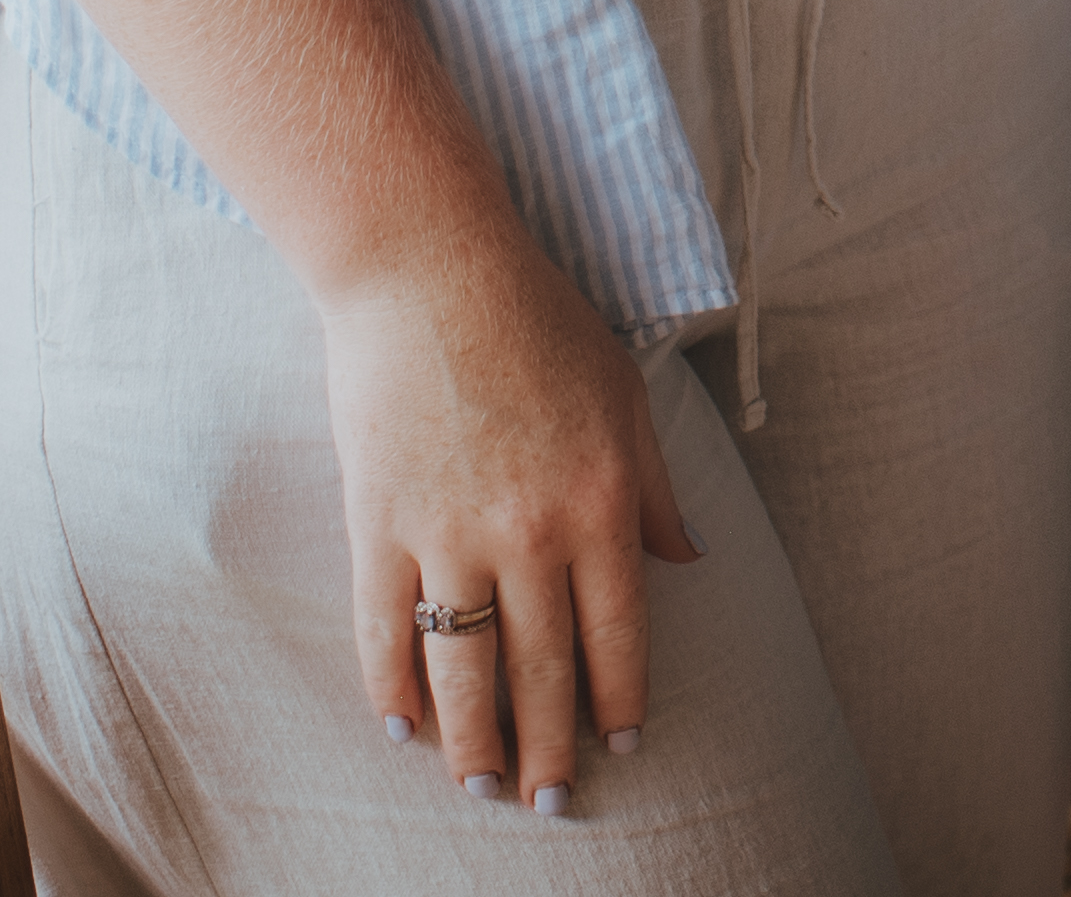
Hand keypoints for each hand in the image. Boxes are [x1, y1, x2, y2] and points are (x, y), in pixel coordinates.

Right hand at [318, 231, 704, 814]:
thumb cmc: (538, 321)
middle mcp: (533, 531)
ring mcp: (451, 532)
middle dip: (550, 746)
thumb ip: (656, 488)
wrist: (431, 268)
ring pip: (465, 668)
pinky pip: (385, 629)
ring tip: (482, 784)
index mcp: (603, 500)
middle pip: (543, 667)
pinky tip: (403, 726)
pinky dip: (391, 687)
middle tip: (551, 802)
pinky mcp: (380, 523)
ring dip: (474, 740)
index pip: (618, 632)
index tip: (619, 746)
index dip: (618, 700)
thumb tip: (690, 561)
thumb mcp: (624, 394)